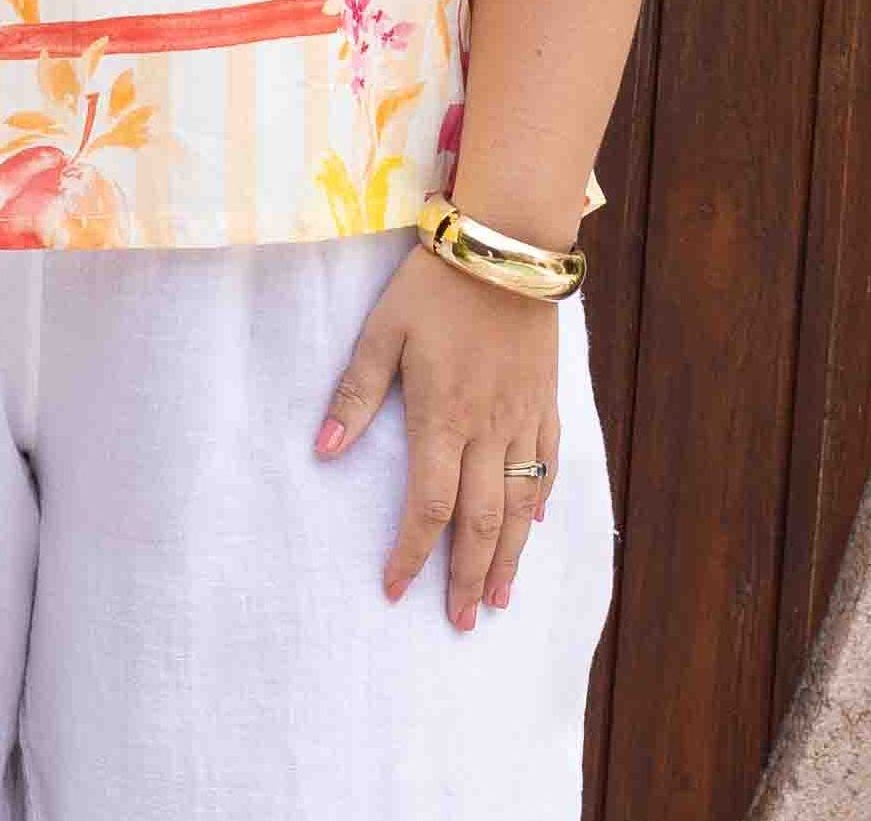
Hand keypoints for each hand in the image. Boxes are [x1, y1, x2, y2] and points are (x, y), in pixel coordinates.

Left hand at [313, 238, 561, 629]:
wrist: (503, 248)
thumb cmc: (433, 288)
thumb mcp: (383, 332)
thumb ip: (354, 394)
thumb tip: (322, 453)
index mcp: (442, 418)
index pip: (427, 507)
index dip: (411, 554)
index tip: (396, 590)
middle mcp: (487, 430)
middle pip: (482, 522)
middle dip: (467, 576)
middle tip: (461, 621)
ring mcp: (523, 418)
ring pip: (521, 505)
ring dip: (510, 556)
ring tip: (499, 598)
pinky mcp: (546, 400)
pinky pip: (548, 463)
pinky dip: (541, 499)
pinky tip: (536, 524)